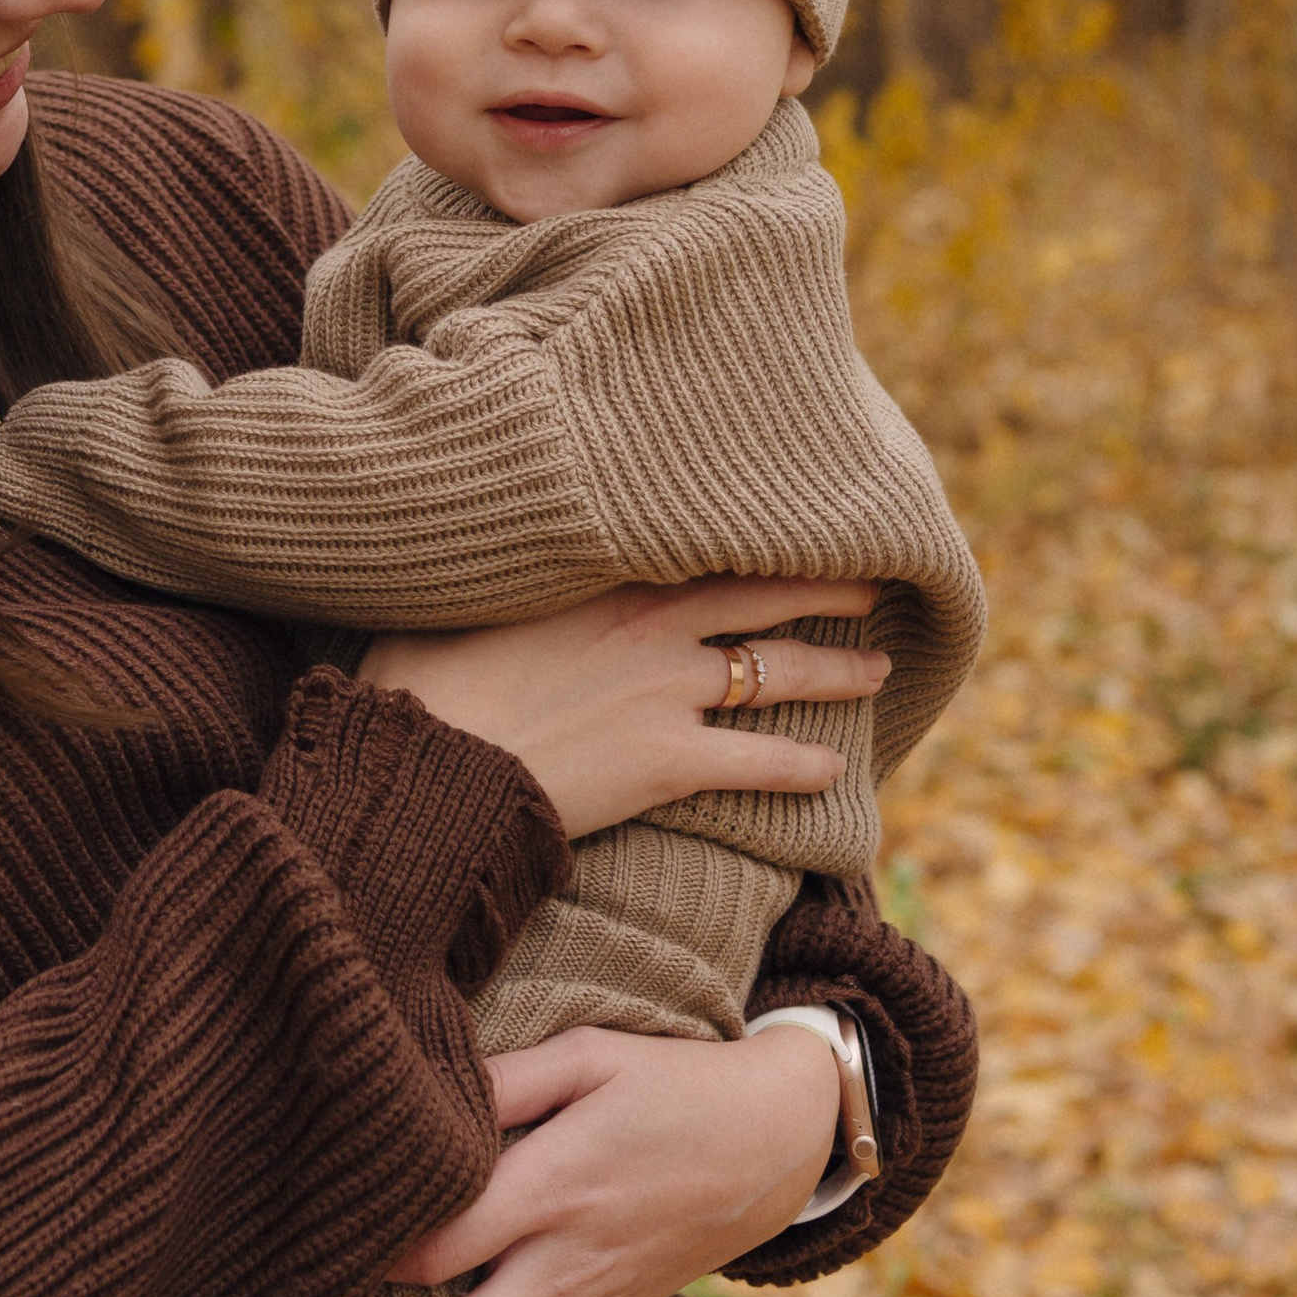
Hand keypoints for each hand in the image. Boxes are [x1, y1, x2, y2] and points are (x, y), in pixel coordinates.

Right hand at [364, 579, 884, 838]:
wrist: (429, 760)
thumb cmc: (419, 683)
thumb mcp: (444, 600)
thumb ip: (487, 578)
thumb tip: (469, 550)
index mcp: (598, 578)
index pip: (695, 544)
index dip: (747, 538)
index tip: (785, 527)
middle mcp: (648, 625)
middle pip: (759, 594)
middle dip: (822, 587)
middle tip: (870, 583)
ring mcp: (665, 692)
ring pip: (777, 672)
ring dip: (836, 671)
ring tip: (877, 669)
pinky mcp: (669, 762)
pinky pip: (758, 762)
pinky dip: (803, 766)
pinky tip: (834, 769)